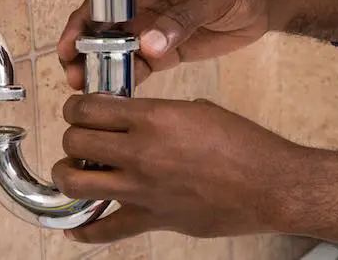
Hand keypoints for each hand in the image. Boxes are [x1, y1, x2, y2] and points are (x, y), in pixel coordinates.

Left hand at [52, 95, 337, 256]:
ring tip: (74, 171)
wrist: (270, 185)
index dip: (75, 107)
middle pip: (74, 141)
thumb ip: (155, 113)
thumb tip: (129, 118)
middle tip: (79, 136)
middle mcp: (140, 152)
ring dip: (67, 175)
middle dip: (70, 136)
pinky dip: (84, 231)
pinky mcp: (152, 219)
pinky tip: (75, 227)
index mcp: (151, 117)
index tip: (77, 109)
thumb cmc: (241, 143)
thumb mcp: (194, 110)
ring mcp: (142, 188)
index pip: (88, 108)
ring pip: (76, 183)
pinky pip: (105, 230)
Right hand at [57, 0, 337, 89]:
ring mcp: (154, 24)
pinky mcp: (166, 46)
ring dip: (103, 66)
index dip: (84, 21)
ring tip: (89, 90)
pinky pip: (140, 62)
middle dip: (87, 49)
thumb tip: (148, 44)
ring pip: (118, 47)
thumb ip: (180, 21)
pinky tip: (117, 93)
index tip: (70, 45)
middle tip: (74, 75)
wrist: (271, 0)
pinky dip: (128, 76)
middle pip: (105, 25)